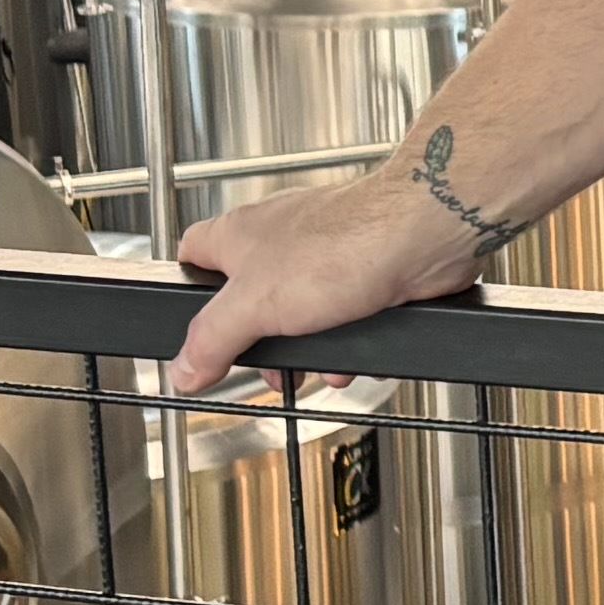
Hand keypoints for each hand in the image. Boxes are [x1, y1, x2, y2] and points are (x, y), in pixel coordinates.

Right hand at [166, 172, 478, 394]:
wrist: (421, 236)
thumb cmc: (344, 244)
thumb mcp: (255, 307)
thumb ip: (213, 340)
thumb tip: (182, 369)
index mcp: (238, 235)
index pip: (192, 257)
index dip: (189, 295)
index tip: (194, 332)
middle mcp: (279, 238)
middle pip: (251, 299)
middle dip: (262, 342)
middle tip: (268, 367)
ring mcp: (323, 254)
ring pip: (301, 313)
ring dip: (310, 348)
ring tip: (319, 366)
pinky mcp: (363, 271)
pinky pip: (344, 316)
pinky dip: (348, 340)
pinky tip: (355, 353)